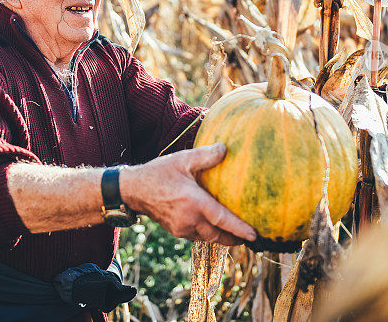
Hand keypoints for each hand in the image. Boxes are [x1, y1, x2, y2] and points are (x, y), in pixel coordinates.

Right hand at [120, 143, 256, 245]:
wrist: (132, 190)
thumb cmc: (158, 173)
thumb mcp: (182, 159)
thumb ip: (205, 155)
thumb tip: (225, 148)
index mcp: (194, 203)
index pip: (223, 220)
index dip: (240, 229)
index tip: (254, 235)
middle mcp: (189, 219)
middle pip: (218, 236)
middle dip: (234, 239)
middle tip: (248, 238)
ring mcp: (181, 228)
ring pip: (207, 238)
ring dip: (221, 237)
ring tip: (234, 234)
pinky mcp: (176, 231)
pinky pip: (196, 236)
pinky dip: (207, 234)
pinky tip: (212, 227)